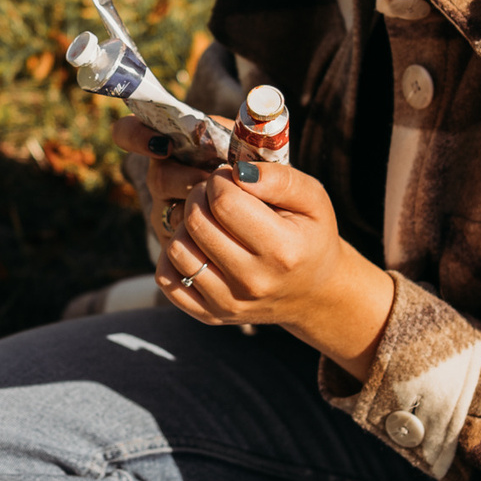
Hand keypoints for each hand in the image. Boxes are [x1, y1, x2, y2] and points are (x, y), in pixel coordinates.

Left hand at [108, 117, 393, 377]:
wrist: (314, 292)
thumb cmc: (310, 232)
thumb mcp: (309, 196)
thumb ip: (273, 174)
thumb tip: (233, 165)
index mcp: (282, 250)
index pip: (222, 200)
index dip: (215, 178)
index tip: (224, 177)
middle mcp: (252, 283)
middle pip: (194, 221)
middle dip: (194, 194)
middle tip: (209, 192)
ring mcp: (226, 305)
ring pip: (174, 248)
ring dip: (180, 223)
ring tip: (202, 217)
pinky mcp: (207, 315)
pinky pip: (167, 279)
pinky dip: (171, 255)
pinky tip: (195, 245)